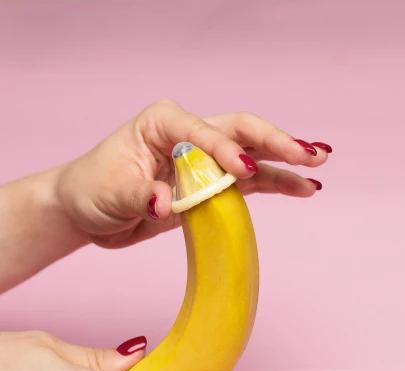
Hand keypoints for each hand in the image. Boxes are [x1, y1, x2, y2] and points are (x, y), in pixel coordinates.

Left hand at [55, 99, 331, 247]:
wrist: (87, 212)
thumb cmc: (92, 190)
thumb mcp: (109, 194)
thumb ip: (138, 195)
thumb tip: (164, 201)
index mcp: (164, 124)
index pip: (203, 132)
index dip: (225, 151)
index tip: (244, 172)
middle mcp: (191, 135)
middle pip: (242, 131)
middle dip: (276, 142)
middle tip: (309, 153)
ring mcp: (206, 159)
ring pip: (255, 154)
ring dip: (286, 162)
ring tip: (317, 169)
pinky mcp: (213, 184)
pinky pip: (252, 183)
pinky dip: (277, 185)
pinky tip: (303, 188)